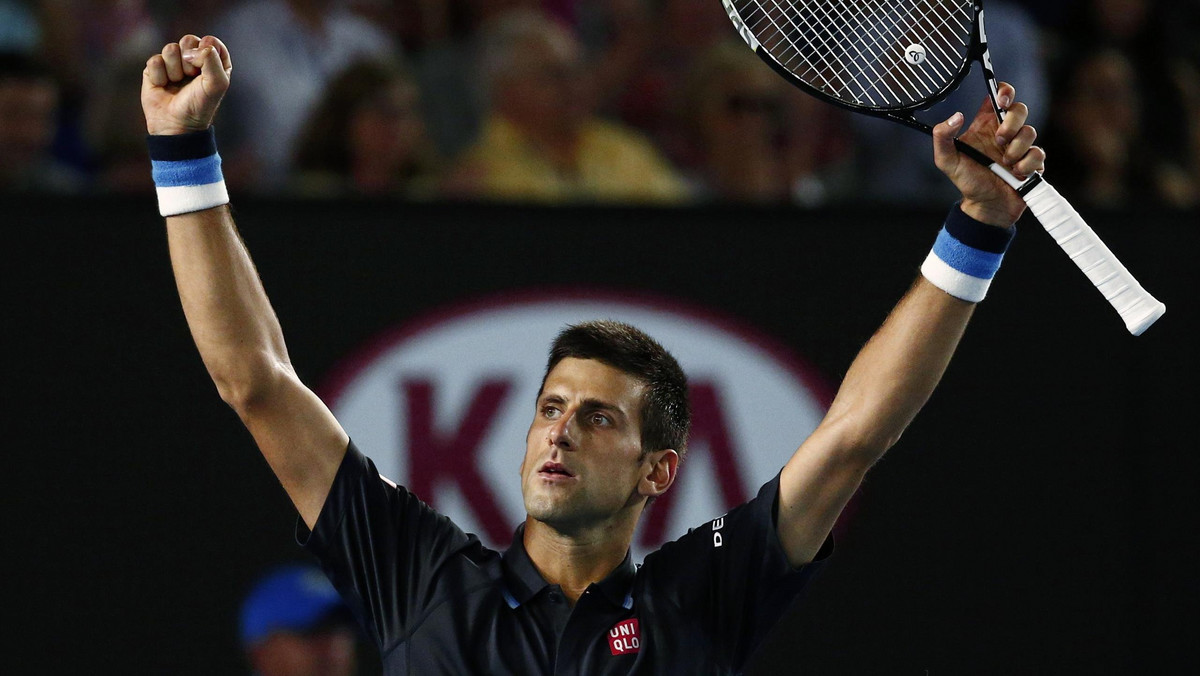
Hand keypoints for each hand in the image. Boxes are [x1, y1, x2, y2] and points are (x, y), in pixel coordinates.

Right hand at [142, 35, 231, 135]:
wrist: (177, 125)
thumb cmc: (200, 105)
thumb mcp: (217, 84)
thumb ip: (212, 60)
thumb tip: (193, 48)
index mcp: (213, 63)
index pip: (211, 41)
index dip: (207, 50)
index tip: (206, 65)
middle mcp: (194, 61)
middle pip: (189, 40)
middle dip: (189, 58)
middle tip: (191, 76)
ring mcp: (173, 64)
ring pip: (170, 49)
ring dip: (174, 69)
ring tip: (177, 83)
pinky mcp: (155, 70)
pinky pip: (155, 60)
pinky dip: (160, 76)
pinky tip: (163, 87)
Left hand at [931, 82, 1045, 226]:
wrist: (986, 207)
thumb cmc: (967, 181)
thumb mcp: (946, 161)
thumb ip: (942, 137)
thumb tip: (956, 116)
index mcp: (985, 125)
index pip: (999, 96)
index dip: (1005, 91)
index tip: (1001, 100)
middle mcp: (1005, 131)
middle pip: (1020, 108)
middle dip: (1012, 123)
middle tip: (999, 140)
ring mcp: (1021, 145)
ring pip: (1030, 131)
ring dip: (1016, 149)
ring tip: (1004, 164)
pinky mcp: (1033, 160)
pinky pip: (1038, 153)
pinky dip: (1026, 164)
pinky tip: (1015, 173)